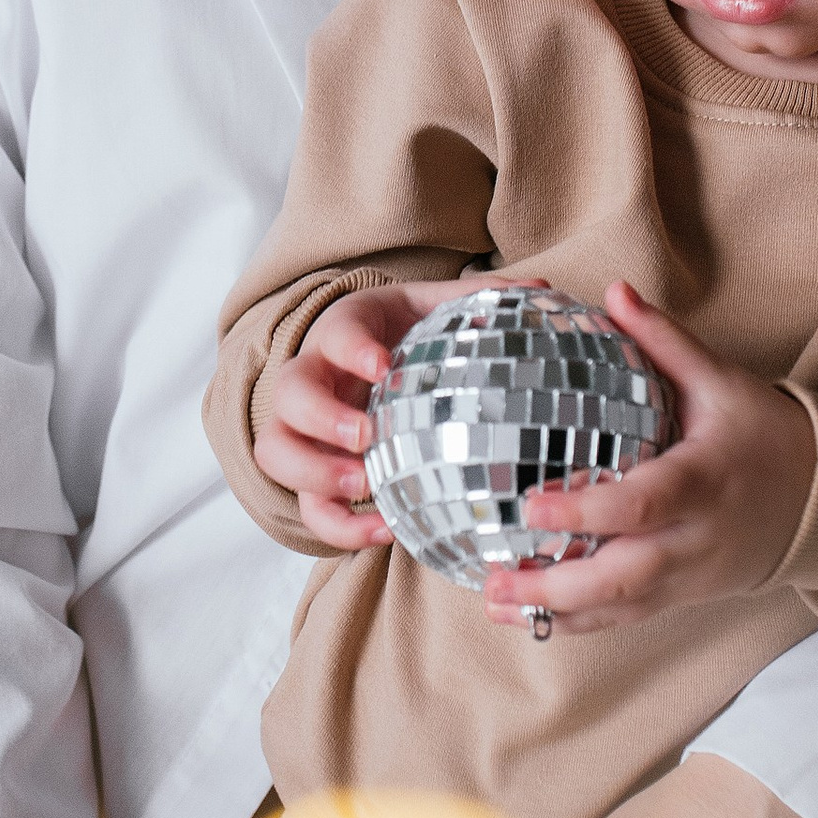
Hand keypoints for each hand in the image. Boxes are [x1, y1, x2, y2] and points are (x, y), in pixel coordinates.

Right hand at [250, 275, 467, 547]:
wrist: (372, 363)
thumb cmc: (408, 335)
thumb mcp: (438, 309)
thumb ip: (483, 300)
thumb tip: (541, 287)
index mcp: (344, 332)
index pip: (335, 333)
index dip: (351, 350)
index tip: (380, 365)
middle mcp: (312, 378)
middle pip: (288, 395)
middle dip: (321, 419)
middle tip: (365, 436)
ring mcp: (303, 430)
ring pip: (276, 452)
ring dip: (314, 473)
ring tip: (363, 486)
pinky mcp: (311, 475)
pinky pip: (306, 507)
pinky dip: (337, 525)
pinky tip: (384, 531)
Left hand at [481, 281, 815, 634]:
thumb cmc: (763, 434)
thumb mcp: (722, 382)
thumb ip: (665, 342)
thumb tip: (613, 292)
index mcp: (703, 481)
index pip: (643, 504)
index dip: (587, 511)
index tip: (531, 506)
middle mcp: (696, 538)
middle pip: (625, 576)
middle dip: (558, 586)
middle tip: (495, 577)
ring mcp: (689, 576)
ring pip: (621, 608)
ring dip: (556, 613)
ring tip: (494, 601)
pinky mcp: (682, 597)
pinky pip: (626, 618)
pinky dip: (577, 623)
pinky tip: (528, 618)